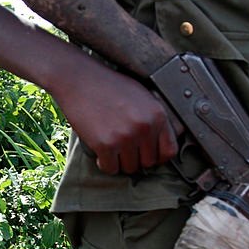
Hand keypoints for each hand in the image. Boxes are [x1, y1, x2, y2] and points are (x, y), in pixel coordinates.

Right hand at [50, 62, 179, 174]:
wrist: (79, 80)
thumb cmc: (109, 86)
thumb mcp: (142, 96)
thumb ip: (154, 118)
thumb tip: (164, 142)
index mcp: (157, 114)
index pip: (169, 150)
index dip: (158, 156)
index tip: (146, 154)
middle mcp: (145, 127)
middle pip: (148, 163)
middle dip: (136, 158)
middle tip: (124, 147)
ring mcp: (125, 137)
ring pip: (129, 168)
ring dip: (119, 161)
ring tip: (111, 145)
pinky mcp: (105, 145)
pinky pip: (110, 169)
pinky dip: (104, 163)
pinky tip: (100, 151)